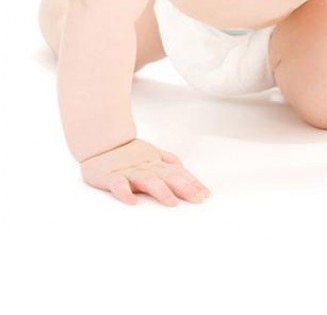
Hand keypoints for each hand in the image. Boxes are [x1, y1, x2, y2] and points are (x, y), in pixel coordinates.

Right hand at [79, 138, 210, 206]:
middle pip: (168, 176)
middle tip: (198, 199)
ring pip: (147, 180)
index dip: (192, 183)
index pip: (178, 173)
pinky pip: (118, 185)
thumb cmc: (128, 152)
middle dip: (185, 188)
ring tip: (172, 203)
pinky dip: (125, 193)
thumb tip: (183, 167)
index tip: (205, 194)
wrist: (101, 141)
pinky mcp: (110, 176)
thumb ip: (167, 160)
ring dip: (161, 191)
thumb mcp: (151, 153)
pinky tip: (132, 202)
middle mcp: (146, 166)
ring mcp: (129, 171)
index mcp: (156, 163)